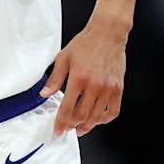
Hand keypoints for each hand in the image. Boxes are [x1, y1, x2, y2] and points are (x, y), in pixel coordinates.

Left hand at [39, 18, 126, 136]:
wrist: (107, 34)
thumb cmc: (86, 43)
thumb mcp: (64, 57)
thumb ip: (54, 78)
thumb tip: (45, 93)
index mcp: (78, 79)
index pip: (67, 108)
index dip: (61, 122)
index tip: (58, 129)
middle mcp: (94, 86)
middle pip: (81, 116)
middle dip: (72, 125)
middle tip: (67, 128)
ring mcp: (108, 89)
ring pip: (97, 116)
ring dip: (87, 126)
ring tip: (80, 128)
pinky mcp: (118, 88)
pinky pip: (114, 110)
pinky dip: (105, 119)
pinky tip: (99, 119)